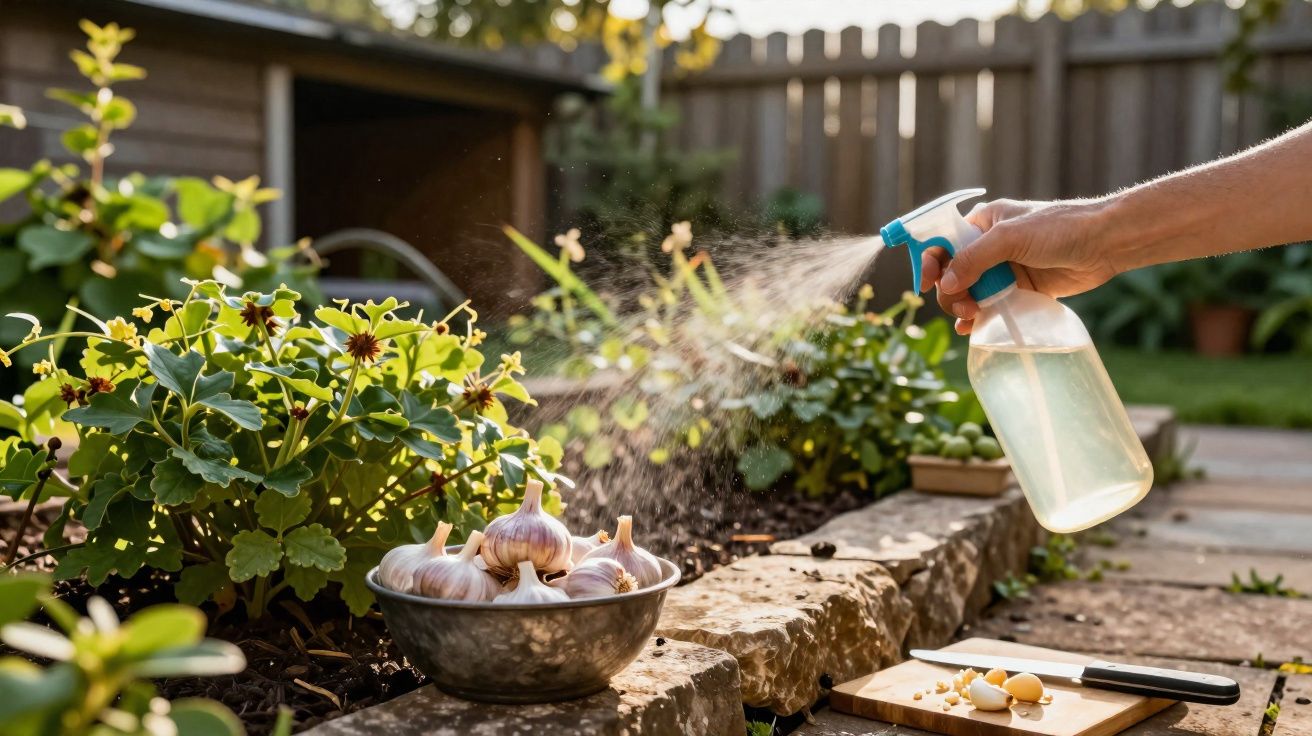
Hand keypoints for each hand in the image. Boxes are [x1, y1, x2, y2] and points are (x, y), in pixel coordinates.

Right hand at [920, 198, 1121, 333]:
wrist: (1105, 243)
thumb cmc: (1059, 228)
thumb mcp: (1010, 238)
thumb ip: (974, 260)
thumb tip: (946, 285)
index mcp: (983, 223)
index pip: (943, 242)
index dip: (930, 261)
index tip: (926, 283)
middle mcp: (991, 246)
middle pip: (953, 273)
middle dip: (950, 291)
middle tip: (961, 305)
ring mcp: (1006, 269)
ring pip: (972, 292)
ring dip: (964, 307)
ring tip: (971, 317)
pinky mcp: (1023, 290)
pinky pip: (994, 306)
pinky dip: (982, 318)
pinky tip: (975, 328)